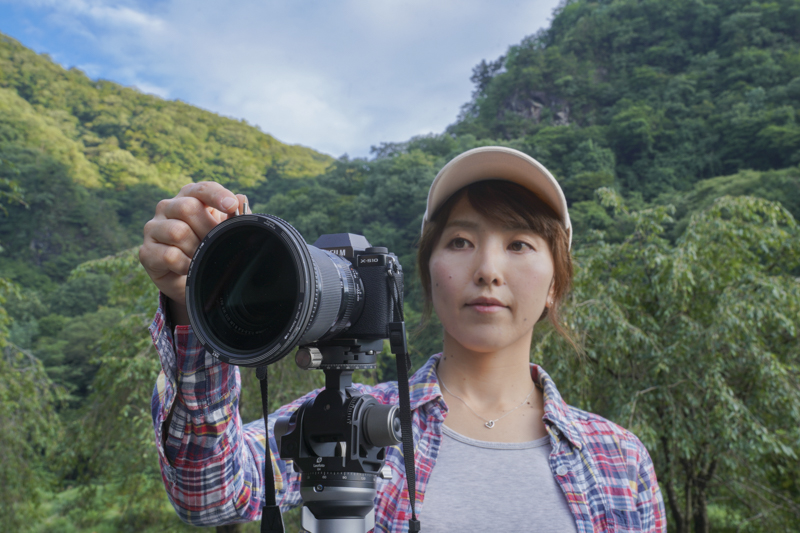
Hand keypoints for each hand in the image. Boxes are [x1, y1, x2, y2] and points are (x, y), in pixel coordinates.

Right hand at [139, 182, 247, 323]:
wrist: (190, 281)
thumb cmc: (208, 248)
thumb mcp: (224, 232)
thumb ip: (234, 216)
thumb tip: (240, 197)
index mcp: (189, 197)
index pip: (201, 189)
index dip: (217, 195)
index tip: (231, 206)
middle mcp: (168, 207)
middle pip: (187, 208)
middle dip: (207, 229)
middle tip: (215, 244)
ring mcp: (153, 228)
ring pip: (177, 232)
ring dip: (196, 249)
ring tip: (201, 258)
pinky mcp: (146, 251)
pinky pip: (169, 255)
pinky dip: (185, 265)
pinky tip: (189, 268)